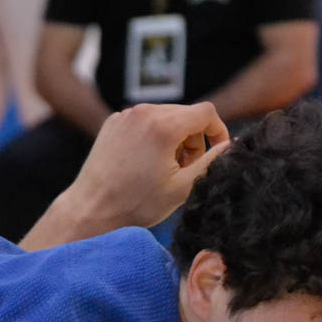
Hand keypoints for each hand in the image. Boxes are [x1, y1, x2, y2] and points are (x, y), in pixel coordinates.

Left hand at [19, 102, 230, 249]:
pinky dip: (153, 136)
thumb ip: (212, 162)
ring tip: (166, 168)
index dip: (218, 131)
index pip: (206, 113)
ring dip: (175, 137)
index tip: (217, 152)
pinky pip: (144, 121)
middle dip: (195, 138)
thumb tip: (230, 146)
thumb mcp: (183, 187)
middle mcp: (144, 112)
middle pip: (186, 113)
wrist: (91, 209)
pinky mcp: (113, 121)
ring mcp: (126, 115)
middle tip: (187, 168)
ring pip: (166, 116)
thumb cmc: (136, 204)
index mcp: (164, 126)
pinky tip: (145, 163)